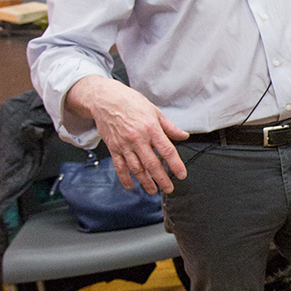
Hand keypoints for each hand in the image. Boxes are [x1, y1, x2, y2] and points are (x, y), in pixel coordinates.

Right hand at [65, 75, 188, 194]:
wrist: (106, 100)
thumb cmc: (132, 103)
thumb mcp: (155, 112)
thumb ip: (170, 127)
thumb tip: (184, 136)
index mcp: (151, 129)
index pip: (167, 150)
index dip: (175, 164)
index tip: (181, 175)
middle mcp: (138, 139)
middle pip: (152, 163)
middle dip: (161, 179)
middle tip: (169, 189)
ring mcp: (124, 145)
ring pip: (136, 168)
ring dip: (145, 181)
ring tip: (153, 190)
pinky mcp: (113, 148)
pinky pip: (119, 166)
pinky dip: (125, 178)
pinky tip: (131, 186)